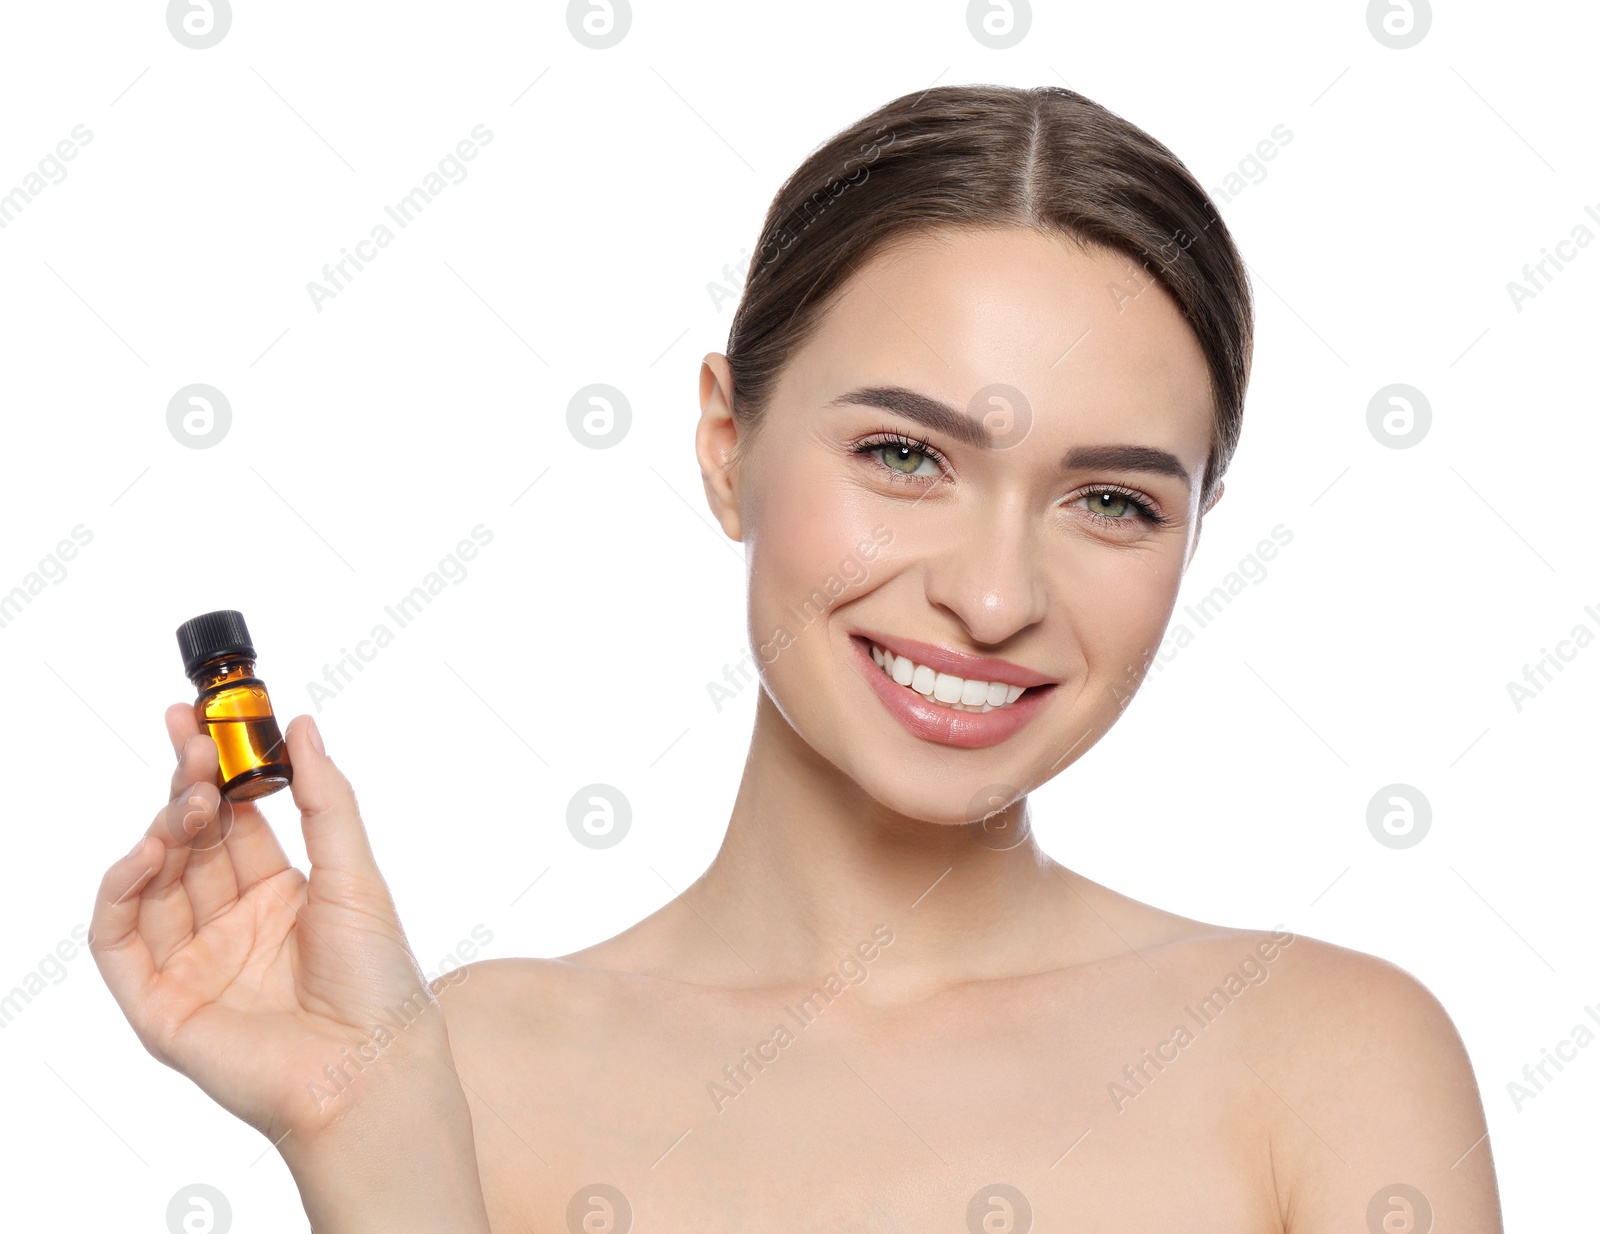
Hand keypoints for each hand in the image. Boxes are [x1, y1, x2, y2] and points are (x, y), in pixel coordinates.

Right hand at [90, 705, 452, 1148]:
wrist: (372, 1069)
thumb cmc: (378, 981)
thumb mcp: (355, 873)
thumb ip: (324, 799)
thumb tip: (303, 724)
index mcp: (281, 895)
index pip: (232, 821)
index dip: (214, 771)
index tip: (200, 719)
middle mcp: (233, 926)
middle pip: (190, 845)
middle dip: (186, 789)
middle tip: (189, 743)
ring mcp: (193, 964)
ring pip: (153, 883)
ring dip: (164, 832)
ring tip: (189, 799)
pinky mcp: (160, 1005)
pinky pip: (119, 941)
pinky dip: (122, 892)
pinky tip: (147, 853)